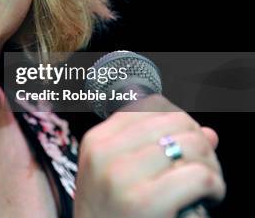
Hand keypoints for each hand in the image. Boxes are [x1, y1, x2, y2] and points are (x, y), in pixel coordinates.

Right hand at [73, 94, 225, 217]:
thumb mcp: (119, 179)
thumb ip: (157, 150)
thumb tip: (209, 133)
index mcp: (96, 142)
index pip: (151, 107)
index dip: (180, 125)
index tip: (184, 151)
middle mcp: (104, 153)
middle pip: (176, 122)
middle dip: (200, 146)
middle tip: (200, 173)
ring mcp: (120, 177)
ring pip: (192, 145)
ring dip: (211, 168)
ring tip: (205, 189)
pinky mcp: (143, 202)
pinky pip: (199, 176)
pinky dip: (215, 188)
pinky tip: (207, 200)